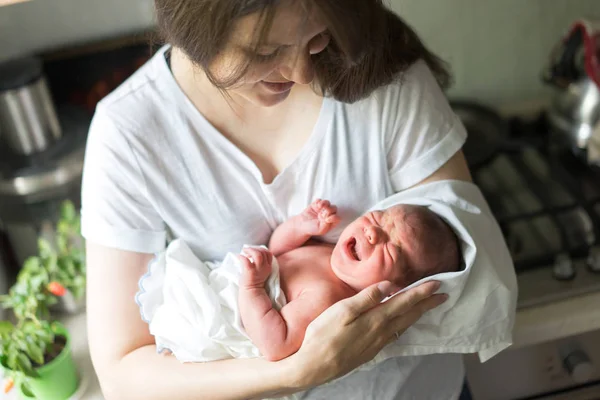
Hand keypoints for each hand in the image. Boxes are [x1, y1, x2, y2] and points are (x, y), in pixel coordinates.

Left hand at [239, 247, 272, 287]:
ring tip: (244, 251)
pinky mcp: (250, 273)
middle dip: (255, 249)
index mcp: (268, 268)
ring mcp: (258, 271)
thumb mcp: (259, 273)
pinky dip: (241, 257)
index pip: (268, 254)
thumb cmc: (253, 284)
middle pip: (264, 252)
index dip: (261, 250)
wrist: (251, 297)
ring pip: (258, 255)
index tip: (253, 252)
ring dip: (250, 250)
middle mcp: (265, 268)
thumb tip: (249, 255)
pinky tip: (238, 257)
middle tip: (247, 251)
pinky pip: (246, 261)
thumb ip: (258, 265)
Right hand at [286, 281, 446, 388]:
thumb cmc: (323, 335)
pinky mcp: (369, 351)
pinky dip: (404, 325)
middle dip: (426, 304)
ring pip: (403, 326)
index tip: (437, 283)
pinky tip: (402, 325)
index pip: (404, 302)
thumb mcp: (342, 311)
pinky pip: (394, 335)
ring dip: (417, 314)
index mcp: (375, 319)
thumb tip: (388, 286)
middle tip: (442, 295)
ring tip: (427, 307)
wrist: (313, 367)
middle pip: (409, 315)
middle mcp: (380, 332)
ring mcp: (376, 344)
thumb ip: (366, 298)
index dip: (421, 292)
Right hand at [298, 199, 340, 235]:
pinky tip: (316, 205)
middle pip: (334, 208)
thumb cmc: (313, 229)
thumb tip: (330, 217)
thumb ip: (327, 224)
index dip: (333, 217)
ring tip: (319, 207)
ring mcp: (322, 208)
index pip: (337, 217)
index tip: (326, 220)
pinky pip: (319, 200)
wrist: (301, 225)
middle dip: (329, 210)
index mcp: (331, 222)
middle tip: (322, 215)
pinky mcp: (316, 204)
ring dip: (325, 203)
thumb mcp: (321, 229)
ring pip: (328, 202)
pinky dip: (318, 201)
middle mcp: (328, 214)